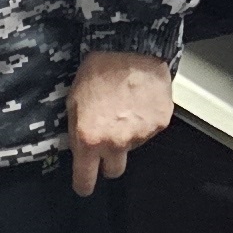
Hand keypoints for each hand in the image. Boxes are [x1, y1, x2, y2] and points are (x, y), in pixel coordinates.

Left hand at [69, 49, 175, 195]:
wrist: (129, 49)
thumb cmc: (98, 71)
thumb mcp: (72, 102)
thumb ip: (76, 131)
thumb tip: (80, 148)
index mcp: (89, 140)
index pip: (85, 181)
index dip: (84, 183)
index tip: (84, 182)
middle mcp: (116, 143)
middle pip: (114, 172)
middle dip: (109, 162)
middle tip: (107, 140)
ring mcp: (140, 135)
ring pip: (133, 147)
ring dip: (128, 134)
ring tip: (124, 107)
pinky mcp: (159, 123)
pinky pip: (150, 130)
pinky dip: (145, 120)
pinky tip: (139, 101)